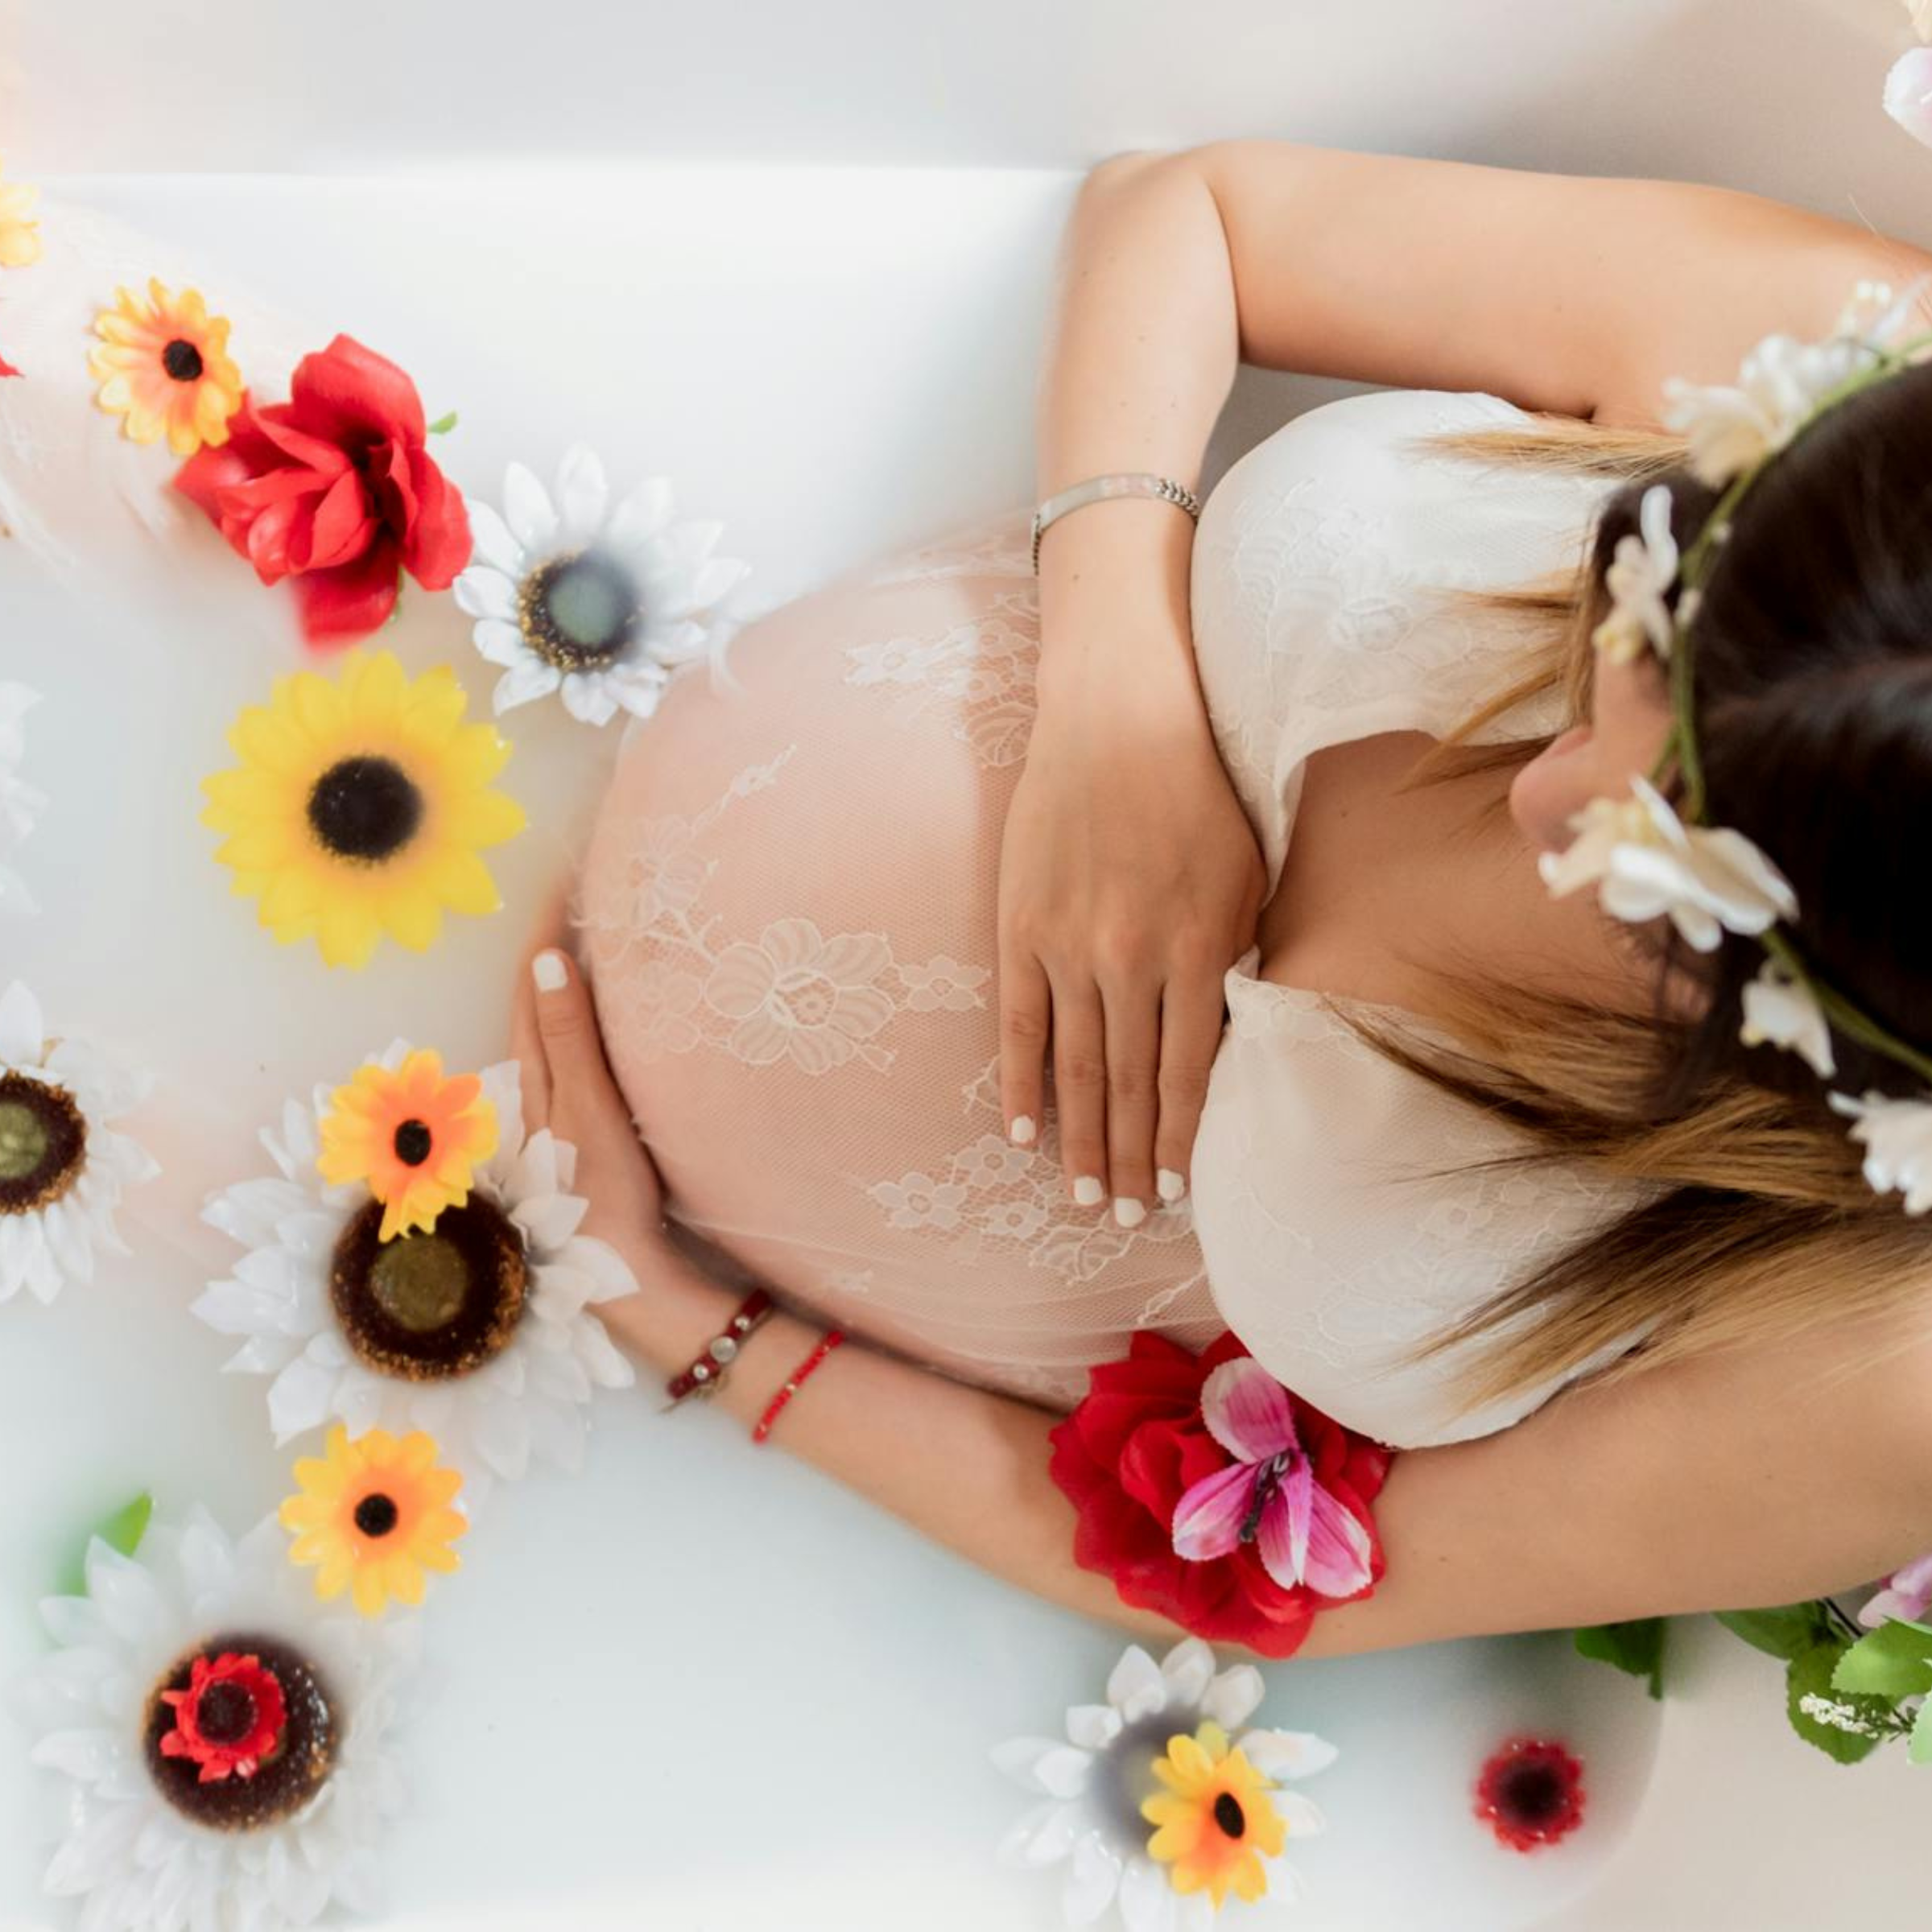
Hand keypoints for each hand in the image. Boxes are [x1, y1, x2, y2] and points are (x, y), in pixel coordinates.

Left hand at [509, 884, 671, 1260]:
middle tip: (576, 897)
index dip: (544, 930)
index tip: (562, 878)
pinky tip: (597, 1020)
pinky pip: (571, 1053)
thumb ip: (570, 1037)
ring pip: (549, 1027)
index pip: (532, 984)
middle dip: (549, 946)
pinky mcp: (576, 1129)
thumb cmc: (603, 1191)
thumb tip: (550, 960)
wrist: (618, 1268)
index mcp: (533, 1075)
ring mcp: (553, 1110)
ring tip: (585, 940)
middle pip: (533, 1000)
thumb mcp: (588, 1107)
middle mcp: (534, 1087)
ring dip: (562, 981)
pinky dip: (579, 1020)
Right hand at [997, 667, 1266, 1221]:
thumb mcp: (1250, 874)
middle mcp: (1132, 960)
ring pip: (1073, 1067)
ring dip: (1079, 1140)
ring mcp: (1069, 946)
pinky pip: (1017, 1023)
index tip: (1175, 1193)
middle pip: (1127, 1085)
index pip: (1189, 1074)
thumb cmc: (1199, 795)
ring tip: (1082, 1195)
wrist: (1118, 718)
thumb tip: (1229, 1039)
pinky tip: (1022, 1133)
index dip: (1178, 1141)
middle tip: (1126, 1217)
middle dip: (1130, 1159)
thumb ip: (1240, 958)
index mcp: (1200, 950)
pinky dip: (1019, 1083)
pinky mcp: (1020, 927)